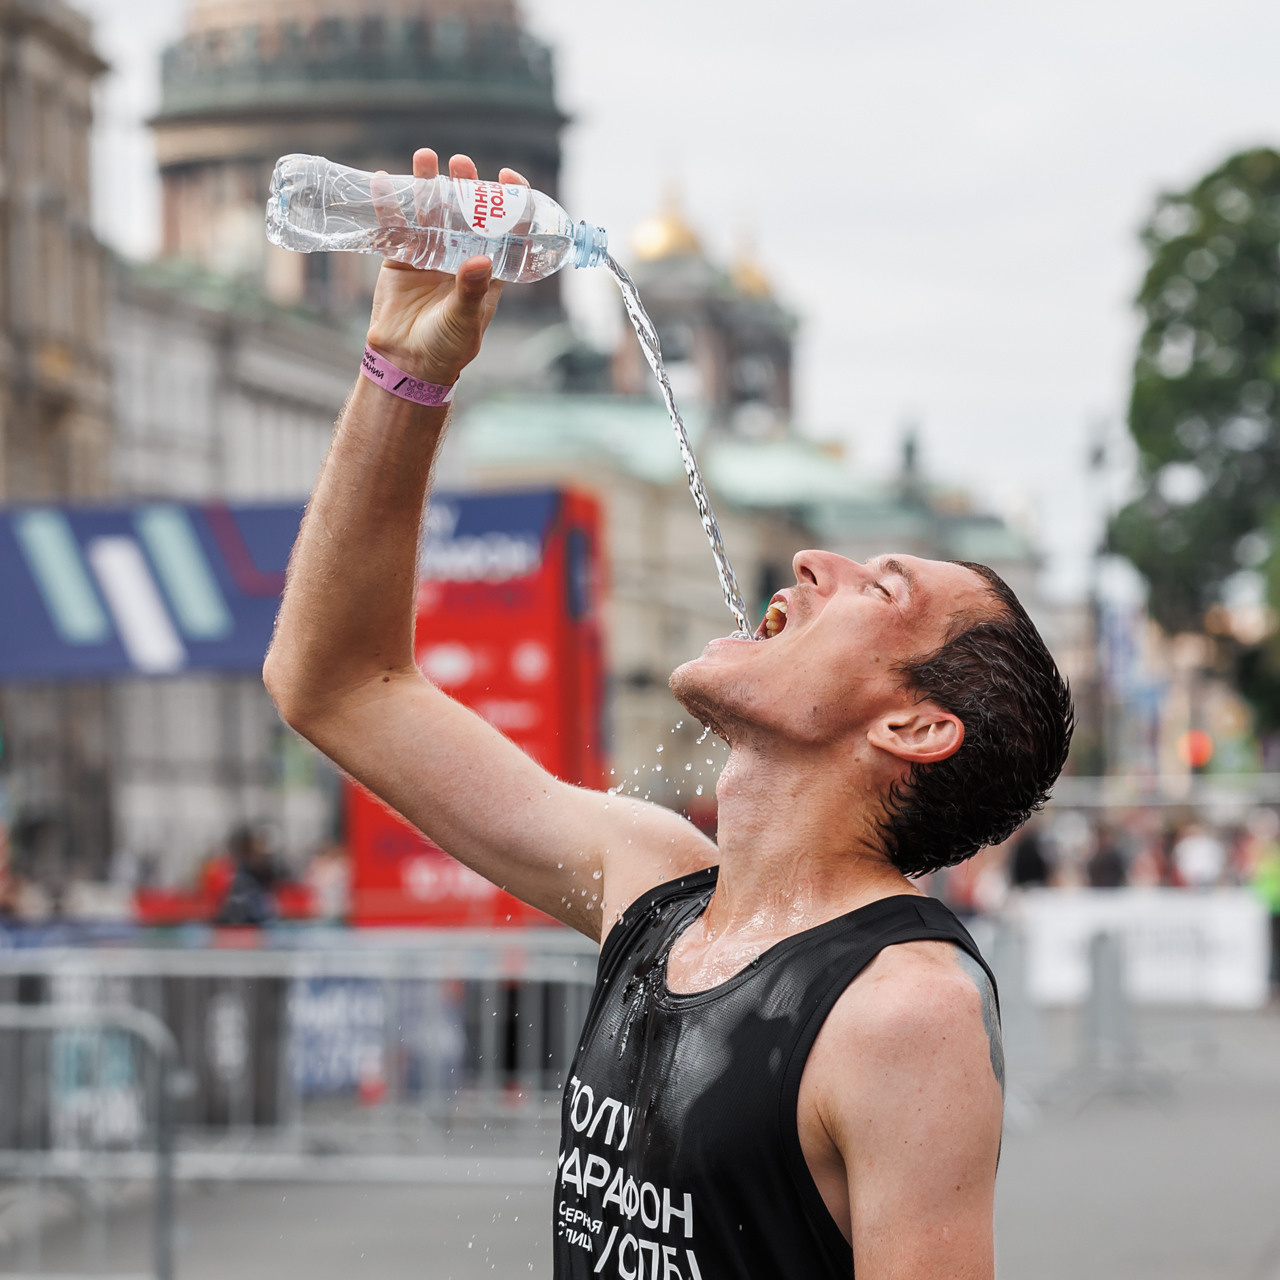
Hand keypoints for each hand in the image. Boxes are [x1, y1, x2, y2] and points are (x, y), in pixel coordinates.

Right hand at [364, 150, 528, 385]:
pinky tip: (383, 182)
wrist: (406, 363)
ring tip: (424, 158)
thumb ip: (471, 290)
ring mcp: (429, 254)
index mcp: (487, 269)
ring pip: (429, 212)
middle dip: (464, 186)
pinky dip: (388, 205)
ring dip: (426, 185)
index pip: (505, 229)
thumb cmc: (447, 347)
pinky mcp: (400, 258)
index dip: (510, 202)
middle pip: (465, 213)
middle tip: (462, 163)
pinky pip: (394, 227)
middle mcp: (460, 255)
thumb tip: (481, 260)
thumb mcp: (464, 319)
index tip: (509, 178)